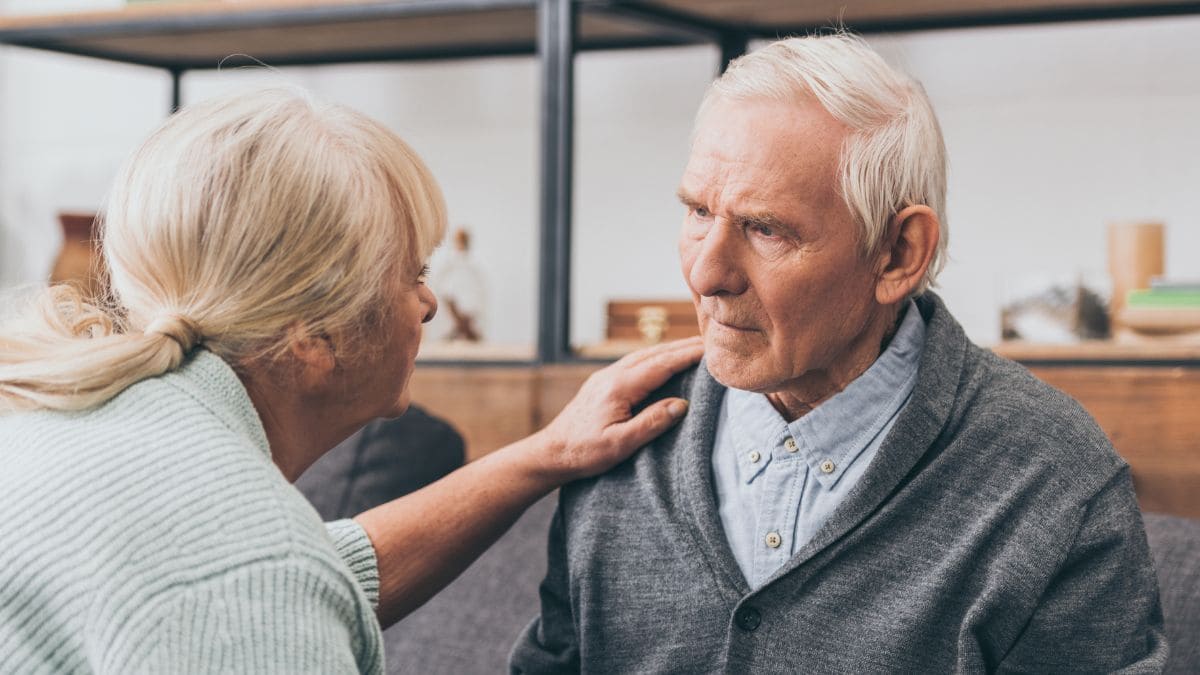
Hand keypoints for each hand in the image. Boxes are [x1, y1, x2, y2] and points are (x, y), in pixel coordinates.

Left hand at [536, 337, 702, 481]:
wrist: (551, 452)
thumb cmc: (584, 452)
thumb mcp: (621, 444)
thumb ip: (652, 423)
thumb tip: (682, 405)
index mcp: (619, 386)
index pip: (662, 364)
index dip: (688, 355)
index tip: (712, 349)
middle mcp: (612, 375)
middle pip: (655, 353)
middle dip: (684, 346)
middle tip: (712, 342)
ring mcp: (605, 376)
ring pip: (644, 355)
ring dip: (670, 349)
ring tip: (694, 348)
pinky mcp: (602, 383)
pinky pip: (635, 362)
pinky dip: (656, 357)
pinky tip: (664, 361)